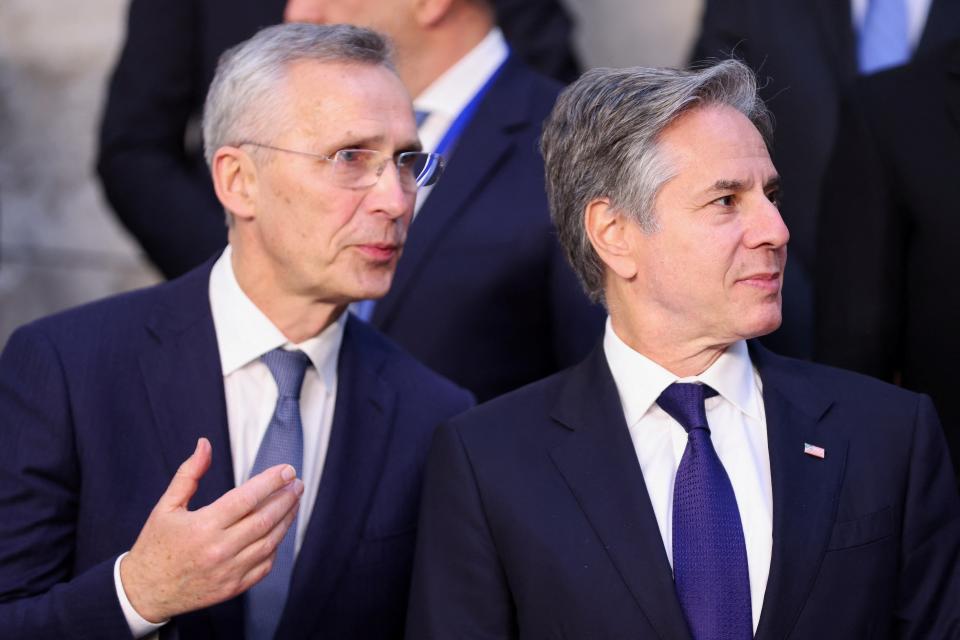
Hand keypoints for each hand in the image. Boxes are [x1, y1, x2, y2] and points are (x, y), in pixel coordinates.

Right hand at [120, 437, 302, 621]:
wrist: (144, 592)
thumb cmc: (155, 545)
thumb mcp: (166, 506)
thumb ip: (189, 474)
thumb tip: (205, 444)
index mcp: (203, 526)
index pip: (247, 498)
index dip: (271, 482)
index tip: (287, 470)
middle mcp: (219, 549)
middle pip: (265, 519)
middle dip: (286, 498)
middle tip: (297, 483)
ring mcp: (229, 571)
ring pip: (270, 542)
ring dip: (286, 520)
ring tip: (293, 502)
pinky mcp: (233, 588)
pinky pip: (264, 566)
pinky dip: (275, 547)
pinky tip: (278, 532)